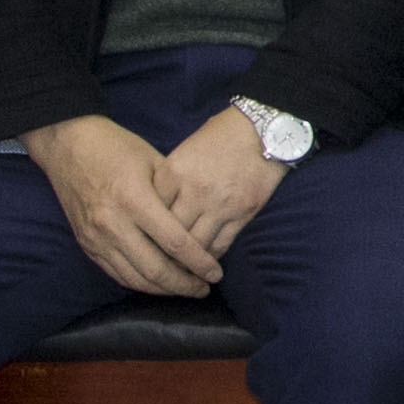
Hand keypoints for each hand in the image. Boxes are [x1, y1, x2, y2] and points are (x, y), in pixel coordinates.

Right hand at [27, 117, 216, 297]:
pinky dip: (139, 283)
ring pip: (134, 278)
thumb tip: (201, 224)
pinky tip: (157, 283)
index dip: (199, 262)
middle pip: (154, 268)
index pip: (174, 242)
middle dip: (183, 284)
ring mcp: (96, 237)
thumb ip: (174, 194)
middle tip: (204, 289)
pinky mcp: (86, 244)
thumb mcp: (153, 161)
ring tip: (185, 288)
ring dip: (163, 289)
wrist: (67, 145)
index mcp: (134, 199)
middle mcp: (113, 223)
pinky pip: (116, 274)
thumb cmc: (116, 147)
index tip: (216, 273)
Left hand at [159, 107, 283, 262]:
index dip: (144, 232)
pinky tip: (204, 263)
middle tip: (157, 268)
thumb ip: (168, 180)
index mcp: (173, 172)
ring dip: (186, 263)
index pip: (150, 213)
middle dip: (161, 254)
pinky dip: (210, 258)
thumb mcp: (184, 151)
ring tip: (180, 273)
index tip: (141, 245)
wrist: (263, 129)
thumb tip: (154, 210)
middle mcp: (193, 191)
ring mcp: (219, 204)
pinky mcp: (242, 213)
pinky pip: (220, 245)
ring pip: (194, 246)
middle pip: (169, 235)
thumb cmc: (220, 136)